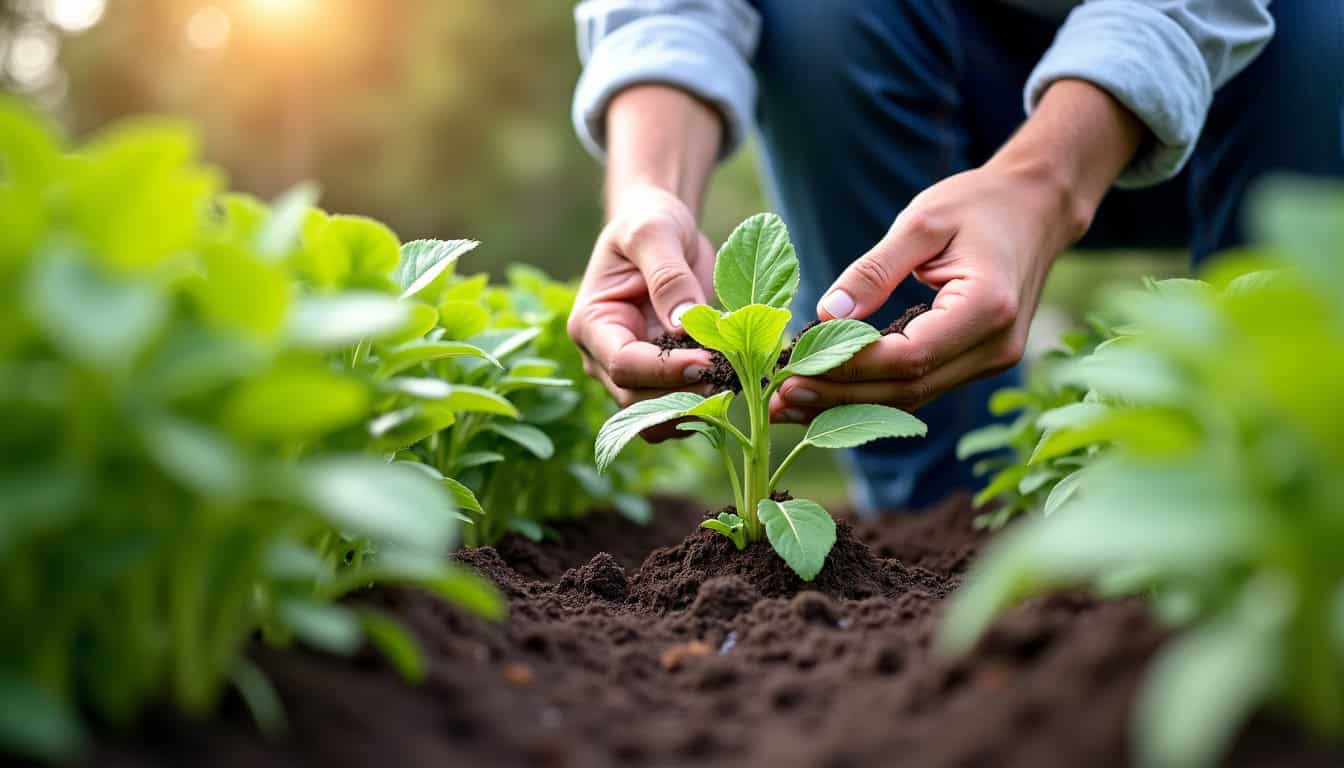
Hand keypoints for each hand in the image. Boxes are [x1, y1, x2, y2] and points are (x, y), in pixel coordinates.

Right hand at [567, 185, 714, 438]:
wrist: (661, 230)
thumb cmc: (649, 223)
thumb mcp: (655, 232)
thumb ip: (667, 276)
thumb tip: (684, 323)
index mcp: (592, 325)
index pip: (623, 365)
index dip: (664, 370)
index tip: (708, 360)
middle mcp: (604, 357)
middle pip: (637, 400)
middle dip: (683, 395)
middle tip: (732, 377)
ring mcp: (633, 373)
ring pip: (657, 416)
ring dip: (696, 407)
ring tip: (737, 380)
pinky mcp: (662, 378)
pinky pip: (679, 408)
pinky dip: (706, 404)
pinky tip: (737, 381)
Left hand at [769, 163, 1082, 422]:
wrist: (1036, 208)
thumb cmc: (979, 204)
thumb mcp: (922, 221)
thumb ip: (874, 270)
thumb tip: (825, 314)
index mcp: (987, 307)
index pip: (909, 356)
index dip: (849, 367)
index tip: (795, 367)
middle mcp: (996, 345)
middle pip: (907, 389)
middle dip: (839, 397)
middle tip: (778, 399)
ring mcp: (991, 360)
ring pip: (912, 397)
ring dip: (849, 405)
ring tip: (789, 405)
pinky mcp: (977, 361)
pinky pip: (920, 386)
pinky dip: (872, 392)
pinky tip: (828, 392)